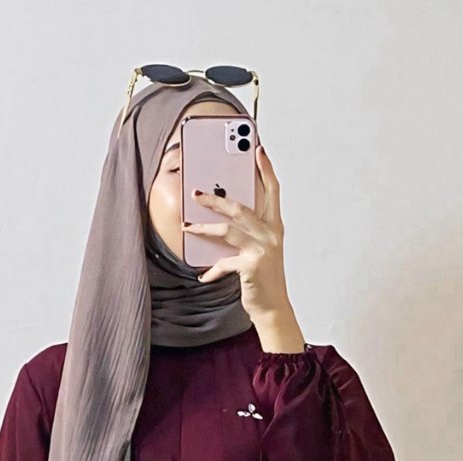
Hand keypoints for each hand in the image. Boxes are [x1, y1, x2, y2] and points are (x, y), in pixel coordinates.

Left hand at [182, 143, 293, 326]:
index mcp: (274, 227)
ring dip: (204, 227)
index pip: (272, 191)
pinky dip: (212, 269)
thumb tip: (221, 213)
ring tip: (187, 226)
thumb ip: (247, 231)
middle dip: (216, 198)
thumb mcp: (260, 249)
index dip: (265, 169)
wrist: (273, 308)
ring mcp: (262, 249)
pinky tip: (203, 275)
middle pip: (240, 207)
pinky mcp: (251, 266)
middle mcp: (271, 234)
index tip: (257, 149)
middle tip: (196, 192)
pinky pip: (224, 261)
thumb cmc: (264, 277)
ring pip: (228, 229)